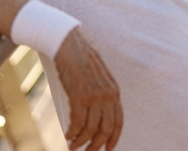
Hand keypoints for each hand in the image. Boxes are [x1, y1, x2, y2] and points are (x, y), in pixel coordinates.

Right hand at [55, 28, 122, 150]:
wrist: (70, 46)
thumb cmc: (81, 61)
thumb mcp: (98, 79)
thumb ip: (101, 95)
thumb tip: (96, 116)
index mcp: (115, 91)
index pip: (119, 121)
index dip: (114, 138)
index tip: (108, 149)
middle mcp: (108, 95)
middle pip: (106, 129)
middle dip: (97, 145)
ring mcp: (94, 96)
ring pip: (91, 130)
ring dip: (81, 142)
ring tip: (73, 146)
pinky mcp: (80, 97)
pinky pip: (77, 124)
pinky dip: (72, 133)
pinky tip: (68, 136)